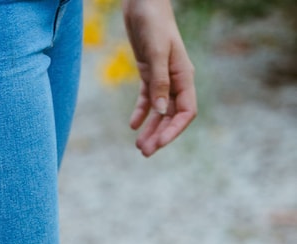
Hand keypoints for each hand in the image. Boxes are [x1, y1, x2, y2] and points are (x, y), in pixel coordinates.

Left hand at [122, 0, 196, 156]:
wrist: (143, 2)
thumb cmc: (153, 22)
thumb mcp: (156, 52)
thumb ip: (159, 81)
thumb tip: (161, 110)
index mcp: (184, 76)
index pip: (186, 111)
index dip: (174, 130)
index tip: (159, 144)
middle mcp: (176, 80)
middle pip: (171, 116)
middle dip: (160, 135)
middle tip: (144, 153)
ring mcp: (162, 77)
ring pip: (159, 111)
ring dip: (151, 129)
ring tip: (139, 146)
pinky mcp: (149, 73)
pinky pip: (147, 99)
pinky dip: (141, 113)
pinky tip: (133, 126)